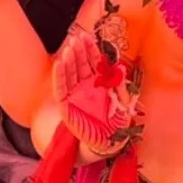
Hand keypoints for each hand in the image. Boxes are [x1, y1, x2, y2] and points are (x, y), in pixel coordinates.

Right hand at [53, 31, 125, 150]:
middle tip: (77, 39)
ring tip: (69, 49)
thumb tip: (122, 66)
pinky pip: (60, 89)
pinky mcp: (65, 106)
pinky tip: (59, 64)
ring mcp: (74, 95)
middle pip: (79, 64)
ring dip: (68, 61)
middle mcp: (84, 86)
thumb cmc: (116, 125)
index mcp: (98, 83)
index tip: (88, 37)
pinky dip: (59, 77)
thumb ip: (121, 86)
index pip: (93, 62)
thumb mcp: (124, 104)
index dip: (91, 50)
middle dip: (78, 51)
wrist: (107, 144)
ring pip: (69, 73)